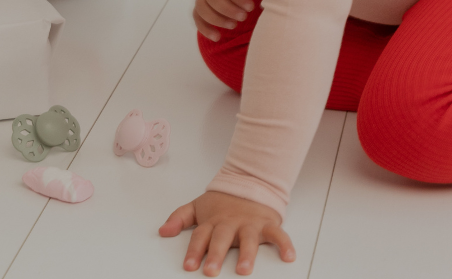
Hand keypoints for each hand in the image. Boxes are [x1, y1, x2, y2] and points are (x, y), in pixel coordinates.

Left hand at [159, 191, 294, 275]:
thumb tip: (163, 231)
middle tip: (211, 270)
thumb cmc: (223, 201)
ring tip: (243, 270)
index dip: (194, 251)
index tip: (189, 266)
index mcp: (213, 221)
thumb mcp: (198, 206)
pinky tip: (288, 256)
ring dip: (247, 254)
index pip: (200, 236)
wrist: (249, 181)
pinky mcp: (267, 224)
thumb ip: (180, 218)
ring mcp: (250, 224)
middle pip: (222, 239)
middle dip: (216, 254)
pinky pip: (278, 234)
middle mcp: (231, 223)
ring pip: (249, 239)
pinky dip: (285, 244)